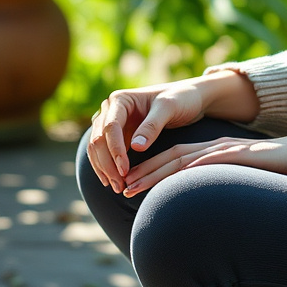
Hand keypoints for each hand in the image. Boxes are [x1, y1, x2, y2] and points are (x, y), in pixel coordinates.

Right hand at [85, 70, 259, 192]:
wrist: (189, 99)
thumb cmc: (181, 99)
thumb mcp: (169, 108)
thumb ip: (152, 126)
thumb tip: (135, 148)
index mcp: (120, 100)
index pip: (110, 127)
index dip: (115, 151)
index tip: (124, 171)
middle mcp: (110, 110)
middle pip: (98, 140)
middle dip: (106, 164)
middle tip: (119, 186)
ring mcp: (112, 123)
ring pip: (97, 149)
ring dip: (104, 169)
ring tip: (116, 187)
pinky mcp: (117, 135)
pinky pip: (105, 153)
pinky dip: (107, 167)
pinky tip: (114, 181)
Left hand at [122, 125, 286, 203]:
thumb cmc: (280, 174)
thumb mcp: (245, 185)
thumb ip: (225, 195)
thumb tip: (210, 220)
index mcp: (214, 153)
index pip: (174, 161)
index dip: (148, 172)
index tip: (125, 186)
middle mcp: (216, 147)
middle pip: (170, 158)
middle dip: (142, 172)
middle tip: (117, 187)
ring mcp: (227, 150)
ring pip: (182, 159)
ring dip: (154, 173)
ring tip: (132, 186)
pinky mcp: (241, 155)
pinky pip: (210, 161)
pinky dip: (187, 169)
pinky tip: (172, 178)